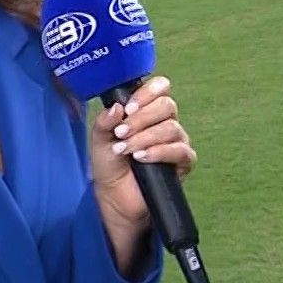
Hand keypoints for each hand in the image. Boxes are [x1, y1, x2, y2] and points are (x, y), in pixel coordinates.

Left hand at [88, 76, 196, 227]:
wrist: (114, 195)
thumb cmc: (109, 163)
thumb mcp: (99, 139)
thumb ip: (104, 122)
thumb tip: (117, 107)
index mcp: (147, 110)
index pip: (160, 88)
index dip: (147, 93)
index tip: (128, 108)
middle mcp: (165, 121)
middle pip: (167, 105)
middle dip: (141, 118)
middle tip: (121, 133)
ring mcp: (176, 140)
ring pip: (171, 128)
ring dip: (145, 138)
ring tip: (126, 150)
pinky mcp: (183, 161)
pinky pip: (180, 150)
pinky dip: (159, 152)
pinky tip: (142, 158)